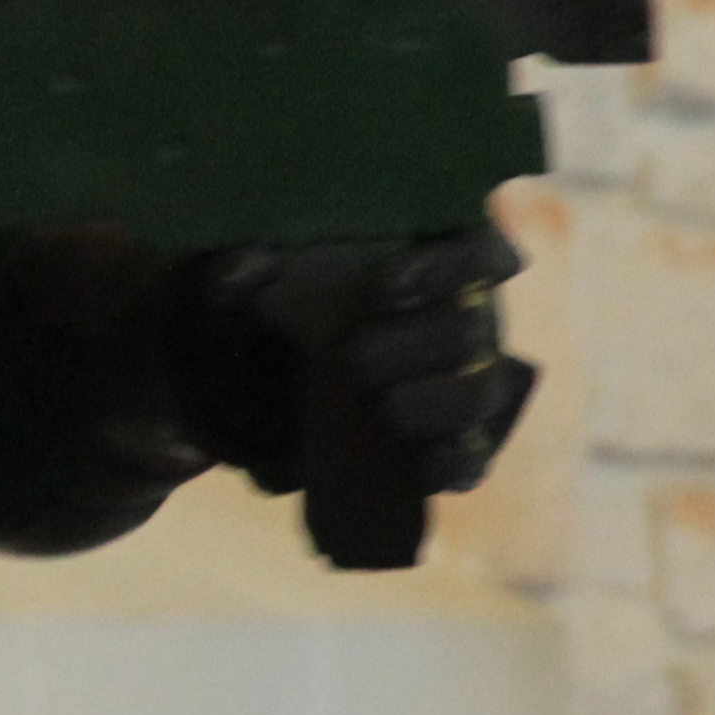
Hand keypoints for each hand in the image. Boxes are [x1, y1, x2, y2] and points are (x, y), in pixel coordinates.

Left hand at [171, 226, 537, 505]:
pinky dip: (454, 463)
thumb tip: (244, 271)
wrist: (256, 376)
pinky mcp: (453, 443)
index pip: (475, 248)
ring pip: (481, 392)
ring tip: (386, 409)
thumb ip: (233, 272)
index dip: (448, 265)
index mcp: (433, 256)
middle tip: (355, 358)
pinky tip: (426, 466)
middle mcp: (464, 315)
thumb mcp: (243, 282)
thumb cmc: (269, 305)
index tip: (385, 286)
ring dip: (439, 402)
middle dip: (421, 343)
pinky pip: (473, 457)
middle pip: (473, 327)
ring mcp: (466, 381)